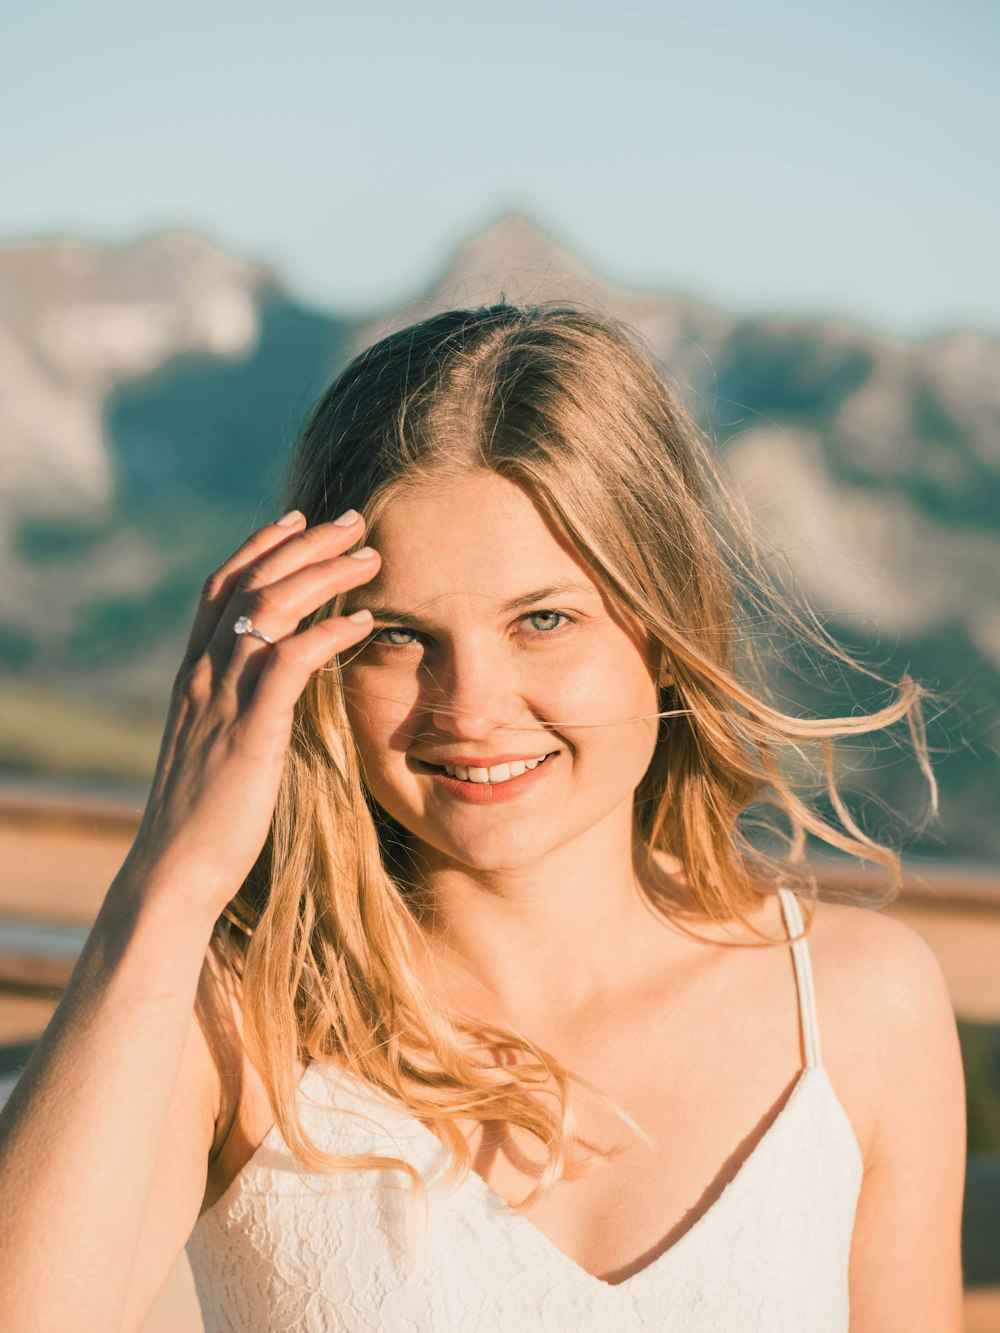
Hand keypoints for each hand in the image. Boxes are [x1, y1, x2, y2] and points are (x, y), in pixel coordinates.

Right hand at [117, 509, 379, 919]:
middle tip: (353, 521)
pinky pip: (291, 661)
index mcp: (194, 674)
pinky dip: (329, 631)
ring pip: (273, 607)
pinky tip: (364, 620)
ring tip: (369, 556)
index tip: (298, 519)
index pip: (222, 587)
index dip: (259, 547)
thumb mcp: (215, 746)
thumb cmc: (205, 817)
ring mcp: (223, 697)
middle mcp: (203, 673)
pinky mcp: (250, 728)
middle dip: (305, 543)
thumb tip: (273, 691)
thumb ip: (238, 708)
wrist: (175, 869)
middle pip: (254, 582)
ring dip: (325, 573)